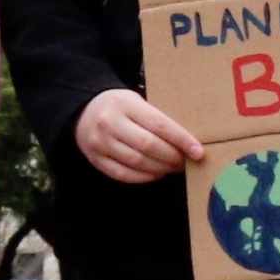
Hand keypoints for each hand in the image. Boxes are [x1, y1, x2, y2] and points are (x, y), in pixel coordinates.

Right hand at [74, 88, 203, 184]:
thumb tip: (188, 140)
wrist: (82, 111)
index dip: (181, 139)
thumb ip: (156, 118)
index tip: (198, 151)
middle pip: (149, 146)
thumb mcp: (136, 101)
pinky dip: (144, 177)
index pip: (159, 124)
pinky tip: (156, 173)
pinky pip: (124, 175)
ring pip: (137, 163)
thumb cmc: (119, 106)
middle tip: (187, 161)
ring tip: (174, 167)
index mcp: (125, 104)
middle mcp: (110, 123)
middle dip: (173, 157)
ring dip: (161, 168)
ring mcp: (100, 143)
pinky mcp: (95, 160)